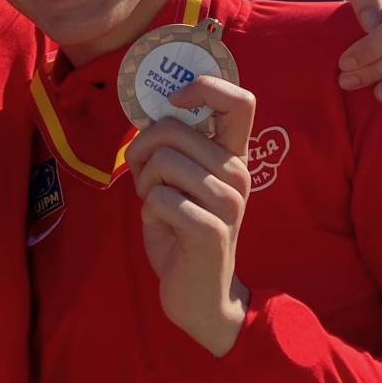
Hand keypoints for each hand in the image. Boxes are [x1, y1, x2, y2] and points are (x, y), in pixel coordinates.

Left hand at [124, 76, 253, 356]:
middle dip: (142, 151)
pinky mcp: (212, 230)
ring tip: (157, 206)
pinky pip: (159, 199)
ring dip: (145, 184)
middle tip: (147, 180)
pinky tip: (164, 229)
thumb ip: (173, 147)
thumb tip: (151, 112)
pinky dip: (149, 212)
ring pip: (162, 162)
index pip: (239, 100)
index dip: (203, 87)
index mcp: (233, 157)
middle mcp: (238, 174)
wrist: (199, 295)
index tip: (175, 102)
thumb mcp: (180, 182)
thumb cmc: (182, 232)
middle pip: (172, 128)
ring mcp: (229, 202)